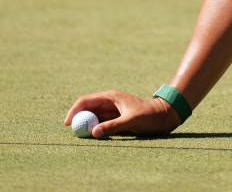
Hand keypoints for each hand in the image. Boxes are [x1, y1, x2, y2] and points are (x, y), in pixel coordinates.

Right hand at [64, 89, 181, 137]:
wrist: (163, 116)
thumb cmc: (149, 116)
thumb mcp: (131, 121)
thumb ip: (113, 126)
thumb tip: (94, 132)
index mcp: (110, 97)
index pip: (85, 101)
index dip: (74, 111)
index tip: (68, 123)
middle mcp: (108, 102)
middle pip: (86, 109)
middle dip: (78, 119)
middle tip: (72, 132)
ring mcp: (111, 110)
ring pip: (92, 116)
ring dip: (86, 124)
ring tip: (84, 135)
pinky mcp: (114, 118)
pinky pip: (100, 123)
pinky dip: (95, 128)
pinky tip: (95, 135)